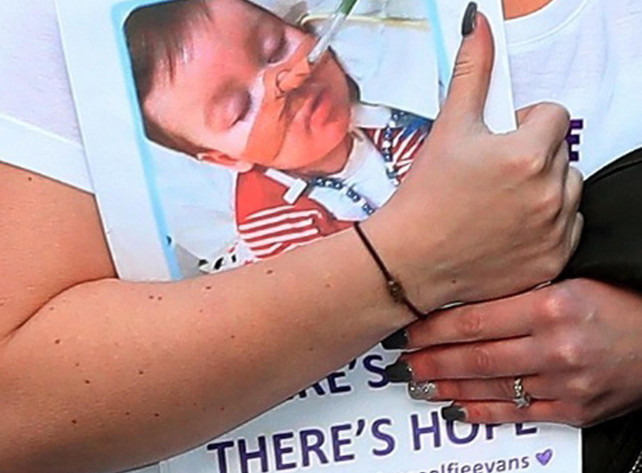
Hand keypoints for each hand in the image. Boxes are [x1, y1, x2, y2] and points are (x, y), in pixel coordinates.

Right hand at [362, 11, 582, 310]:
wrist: (408, 261)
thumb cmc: (424, 199)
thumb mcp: (448, 128)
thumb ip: (472, 72)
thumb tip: (479, 27)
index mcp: (527, 154)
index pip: (552, 115)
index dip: (523, 123)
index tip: (499, 140)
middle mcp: (549, 193)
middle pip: (561, 153)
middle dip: (532, 156)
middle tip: (491, 174)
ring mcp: (553, 230)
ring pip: (568, 189)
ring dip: (544, 189)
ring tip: (500, 202)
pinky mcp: (551, 261)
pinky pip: (569, 228)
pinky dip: (547, 226)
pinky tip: (510, 228)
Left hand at [386, 279, 641, 426]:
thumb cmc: (618, 300)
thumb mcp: (567, 279)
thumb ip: (516, 291)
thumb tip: (463, 297)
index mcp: (553, 306)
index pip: (475, 320)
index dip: (434, 328)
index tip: (411, 330)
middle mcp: (557, 348)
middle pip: (476, 357)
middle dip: (432, 360)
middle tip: (405, 360)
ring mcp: (565, 384)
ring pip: (491, 388)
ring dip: (449, 386)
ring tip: (421, 383)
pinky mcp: (574, 410)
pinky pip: (519, 414)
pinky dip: (484, 411)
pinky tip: (459, 407)